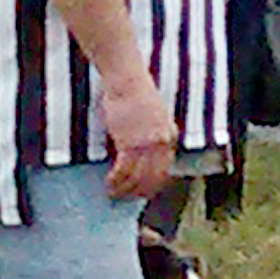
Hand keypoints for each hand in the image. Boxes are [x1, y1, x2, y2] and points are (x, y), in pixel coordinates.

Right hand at [101, 70, 175, 203]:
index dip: (152, 184)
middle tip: (126, 199)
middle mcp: (162, 143)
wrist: (126, 79)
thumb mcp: (152, 116)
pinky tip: (109, 184)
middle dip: (139, 192)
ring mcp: (147, 145)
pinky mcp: (131, 143)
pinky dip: (116, 180)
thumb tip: (138, 156)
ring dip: (124, 189)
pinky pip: (123, 170)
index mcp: (170, 136)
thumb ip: (151, 135)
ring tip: (113, 193)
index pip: (165, 169)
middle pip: (153, 178)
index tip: (142, 191)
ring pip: (136, 177)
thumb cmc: (134, 93)